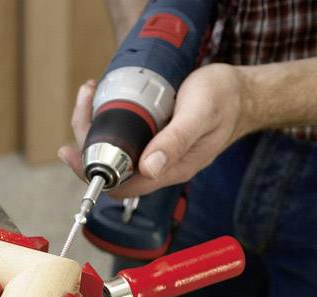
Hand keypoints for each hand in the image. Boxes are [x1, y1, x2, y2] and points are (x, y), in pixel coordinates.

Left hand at [58, 64, 256, 198]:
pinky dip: (107, 117)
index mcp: (168, 170)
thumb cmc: (227, 102)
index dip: (90, 172)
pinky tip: (102, 97)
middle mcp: (158, 166)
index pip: (119, 185)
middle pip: (110, 166)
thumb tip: (148, 168)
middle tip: (84, 102)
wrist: (245, 94)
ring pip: (114, 149)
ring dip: (94, 124)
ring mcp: (155, 152)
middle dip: (87, 138)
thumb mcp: (201, 115)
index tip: (71, 151)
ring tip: (90, 92)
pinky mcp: (154, 137)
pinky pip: (123, 135)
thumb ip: (176, 141)